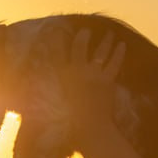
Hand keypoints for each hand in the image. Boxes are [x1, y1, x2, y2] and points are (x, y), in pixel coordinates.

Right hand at [51, 27, 125, 144]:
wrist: (89, 127)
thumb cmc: (69, 121)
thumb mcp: (55, 105)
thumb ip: (49, 96)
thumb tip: (35, 96)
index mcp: (62, 75)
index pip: (57, 53)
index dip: (57, 40)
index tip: (57, 30)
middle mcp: (77, 70)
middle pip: (79, 48)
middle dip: (82, 37)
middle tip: (85, 30)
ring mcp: (94, 73)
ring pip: (100, 52)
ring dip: (105, 42)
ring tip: (110, 33)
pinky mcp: (107, 79)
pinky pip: (114, 63)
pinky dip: (119, 53)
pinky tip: (122, 45)